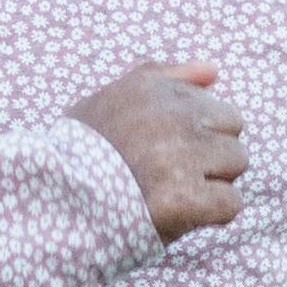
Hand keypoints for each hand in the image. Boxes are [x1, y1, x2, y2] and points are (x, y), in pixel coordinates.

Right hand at [75, 59, 244, 240]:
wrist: (50, 203)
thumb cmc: (80, 153)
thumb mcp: (109, 99)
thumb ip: (162, 76)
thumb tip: (213, 70)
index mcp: (155, 90)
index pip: (219, 110)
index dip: (198, 137)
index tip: (166, 154)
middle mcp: (171, 116)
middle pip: (233, 137)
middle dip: (211, 159)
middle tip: (171, 177)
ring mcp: (180, 157)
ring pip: (236, 166)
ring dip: (212, 184)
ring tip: (172, 194)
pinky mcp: (184, 198)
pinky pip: (231, 204)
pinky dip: (213, 215)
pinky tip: (181, 216)